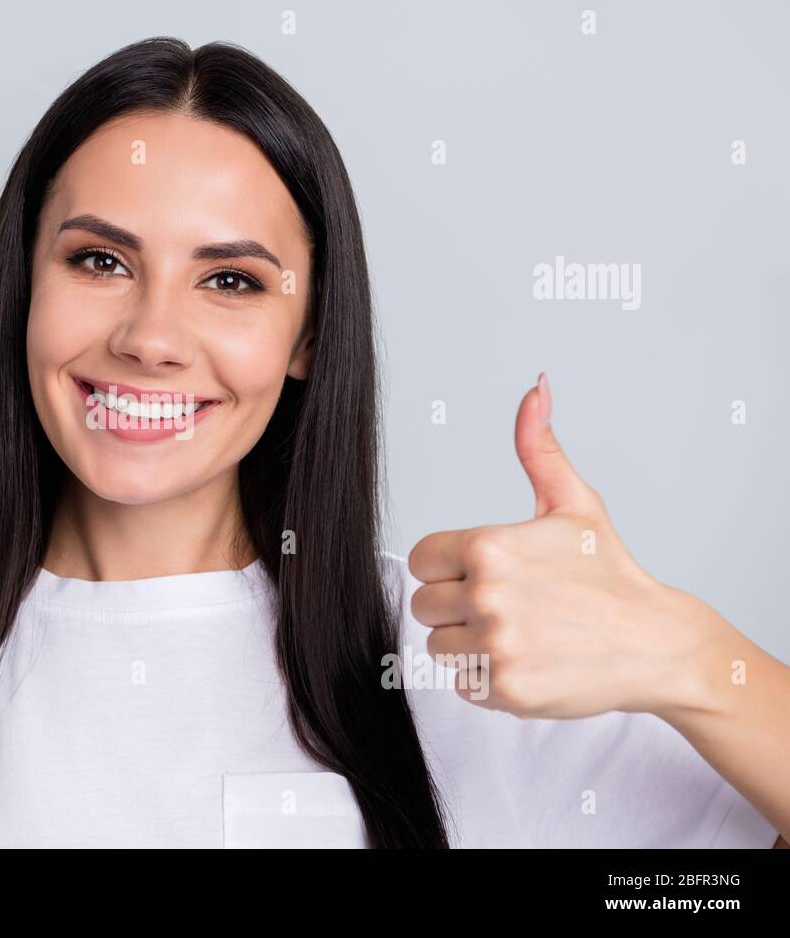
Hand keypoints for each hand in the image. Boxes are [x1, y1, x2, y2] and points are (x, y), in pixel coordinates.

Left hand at [407, 373, 725, 719]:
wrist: (655, 642)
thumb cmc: (608, 573)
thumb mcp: (573, 503)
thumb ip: (538, 447)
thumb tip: (536, 386)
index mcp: (488, 546)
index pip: (420, 560)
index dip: (448, 567)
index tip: (487, 572)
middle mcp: (485, 595)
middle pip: (423, 604)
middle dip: (456, 605)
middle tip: (509, 604)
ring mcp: (494, 644)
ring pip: (437, 644)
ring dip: (468, 642)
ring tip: (518, 631)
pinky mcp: (503, 688)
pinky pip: (461, 680)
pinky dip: (486, 676)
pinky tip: (526, 659)